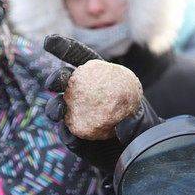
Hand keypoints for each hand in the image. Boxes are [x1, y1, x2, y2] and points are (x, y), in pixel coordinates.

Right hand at [44, 35, 161, 171]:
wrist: (139, 152)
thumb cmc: (142, 126)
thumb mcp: (145, 119)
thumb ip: (135, 120)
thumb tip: (122, 127)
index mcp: (97, 76)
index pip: (78, 57)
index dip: (63, 47)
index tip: (49, 42)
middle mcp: (82, 93)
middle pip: (64, 81)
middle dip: (55, 79)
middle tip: (53, 83)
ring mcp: (76, 114)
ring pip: (58, 107)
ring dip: (54, 107)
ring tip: (58, 111)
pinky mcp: (74, 136)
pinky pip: (68, 135)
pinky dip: (68, 136)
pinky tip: (72, 138)